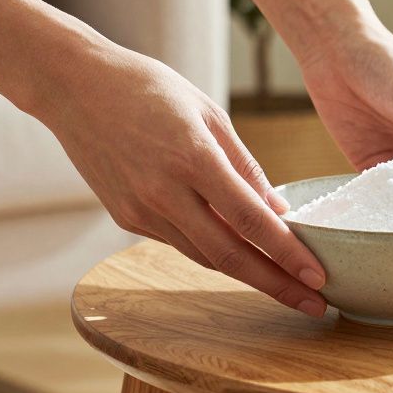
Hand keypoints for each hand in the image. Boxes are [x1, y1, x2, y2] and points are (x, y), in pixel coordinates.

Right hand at [34, 42, 327, 316]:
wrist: (73, 87)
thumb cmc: (148, 87)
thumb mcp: (208, 112)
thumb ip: (244, 165)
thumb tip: (277, 212)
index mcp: (192, 158)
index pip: (250, 220)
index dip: (287, 254)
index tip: (318, 277)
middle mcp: (164, 192)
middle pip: (229, 256)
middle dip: (276, 285)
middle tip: (314, 305)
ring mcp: (140, 210)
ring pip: (204, 256)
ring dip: (247, 273)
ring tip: (286, 284)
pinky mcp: (125, 217)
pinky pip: (178, 241)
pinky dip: (211, 249)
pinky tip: (238, 251)